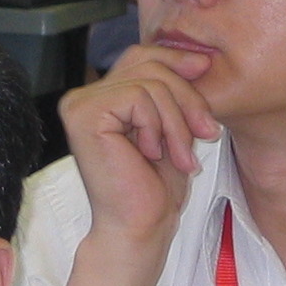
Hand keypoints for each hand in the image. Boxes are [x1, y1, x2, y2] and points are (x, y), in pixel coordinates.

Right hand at [59, 45, 219, 277]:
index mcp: (101, 97)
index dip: (175, 58)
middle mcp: (83, 97)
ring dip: (177, 120)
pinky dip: (158, 125)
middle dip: (186, 97)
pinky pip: (138, 97)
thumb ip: (174, 91)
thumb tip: (200, 57)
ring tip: (183, 156)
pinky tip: (151, 154)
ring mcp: (79, 105)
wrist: (138, 229)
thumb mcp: (172, 127)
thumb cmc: (153, 189)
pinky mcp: (84, 115)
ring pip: (149, 82)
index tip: (206, 70)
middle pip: (148, 64)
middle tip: (206, 133)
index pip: (141, 56)